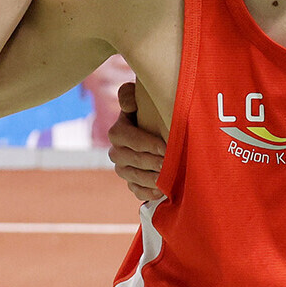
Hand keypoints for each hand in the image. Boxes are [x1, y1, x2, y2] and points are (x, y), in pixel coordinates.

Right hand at [106, 81, 165, 202]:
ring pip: (133, 177)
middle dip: (151, 162)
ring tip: (166, 179)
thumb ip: (129, 94)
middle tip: (169, 164)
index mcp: (117, 132)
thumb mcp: (140, 98)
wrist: (157, 129)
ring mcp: (123, 169)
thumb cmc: (150, 111)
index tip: (165, 147)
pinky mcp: (131, 182)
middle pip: (131, 159)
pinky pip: (136, 190)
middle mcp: (116, 152)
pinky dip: (148, 192)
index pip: (126, 138)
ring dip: (151, 179)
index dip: (145, 143)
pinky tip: (161, 192)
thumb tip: (128, 104)